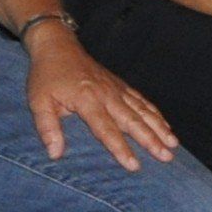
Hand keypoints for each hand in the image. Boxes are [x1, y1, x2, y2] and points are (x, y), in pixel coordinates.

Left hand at [24, 35, 177, 170]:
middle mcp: (106, 94)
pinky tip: (166, 126)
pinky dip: (155, 113)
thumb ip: (47, 128)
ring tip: (173, 145)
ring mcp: (116, 88)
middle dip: (150, 139)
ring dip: (158, 128)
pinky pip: (141, 100)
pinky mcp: (120, 84)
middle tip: (166, 157)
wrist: (57, 45)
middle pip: (132, 120)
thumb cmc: (46, 76)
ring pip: (142, 110)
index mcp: (86, 99)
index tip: (134, 166)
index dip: (120, 148)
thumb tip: (55, 154)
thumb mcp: (38, 101)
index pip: (106, 128)